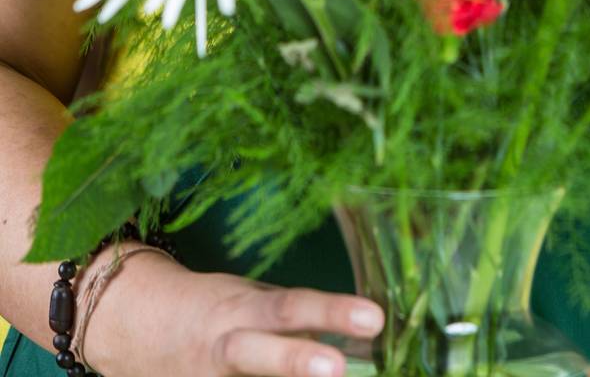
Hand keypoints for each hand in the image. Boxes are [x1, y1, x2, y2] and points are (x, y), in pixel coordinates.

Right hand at [82, 248, 383, 376]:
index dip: (333, 311)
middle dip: (295, 361)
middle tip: (336, 368)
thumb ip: (295, 320)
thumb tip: (360, 339)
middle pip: (259, 352)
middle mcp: (222, 346)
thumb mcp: (252, 301)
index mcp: (241, 309)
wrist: (135, 324)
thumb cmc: (213, 309)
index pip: (293, 306)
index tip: (375, 318)